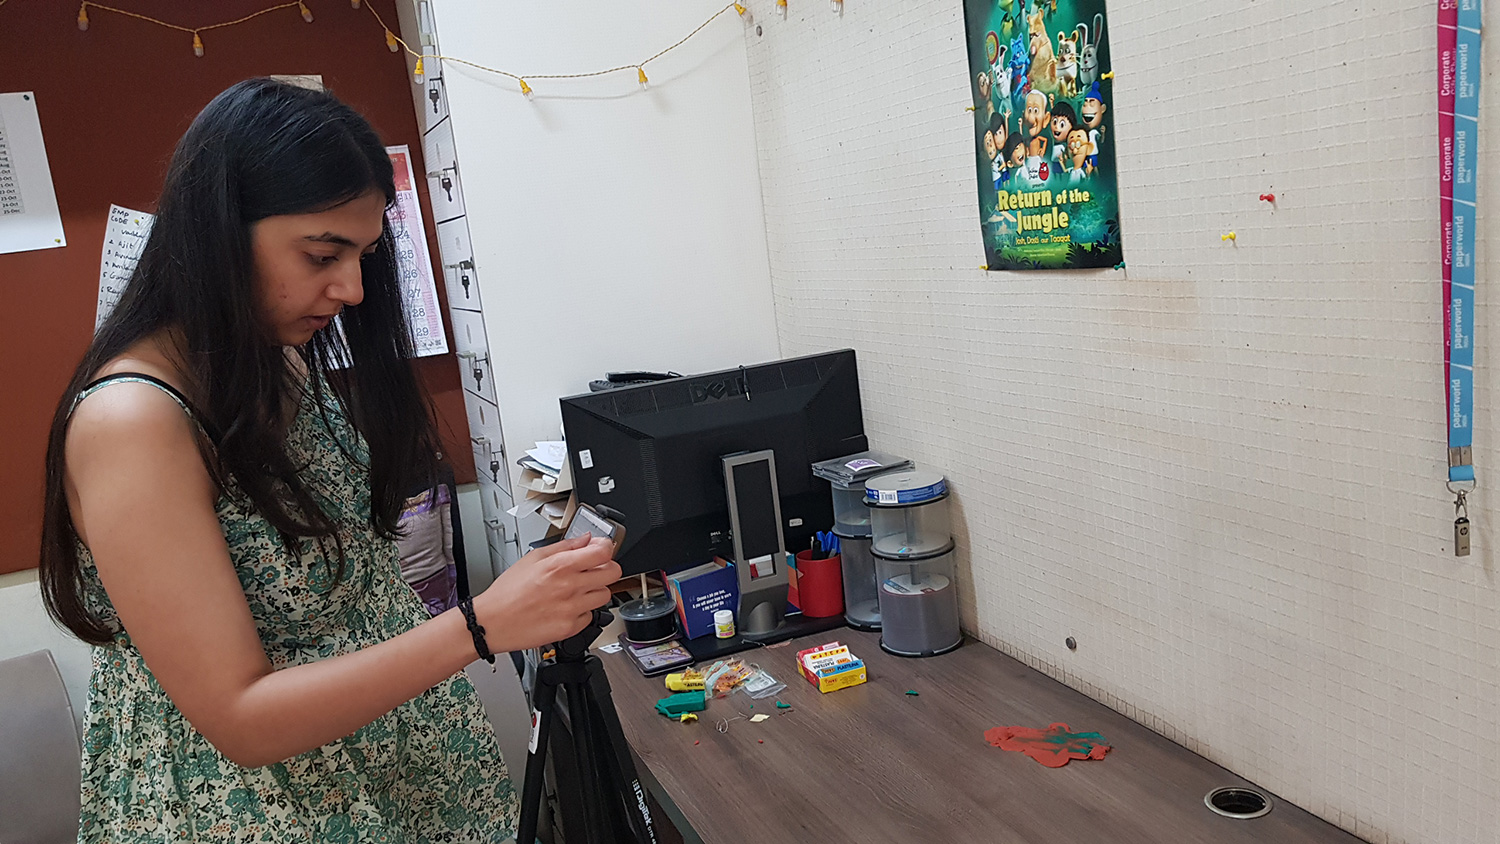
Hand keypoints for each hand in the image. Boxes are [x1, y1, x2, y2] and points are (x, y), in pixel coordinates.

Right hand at [474, 534, 620, 652]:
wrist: (493, 622)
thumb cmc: (507, 592)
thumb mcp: (533, 558)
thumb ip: (564, 546)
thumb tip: (585, 539)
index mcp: (561, 566)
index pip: (604, 552)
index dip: (606, 548)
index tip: (601, 549)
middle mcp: (570, 587)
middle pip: (613, 573)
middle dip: (606, 568)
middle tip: (594, 569)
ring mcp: (572, 609)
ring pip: (605, 595)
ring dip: (595, 590)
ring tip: (576, 590)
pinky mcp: (570, 628)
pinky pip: (590, 616)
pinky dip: (582, 611)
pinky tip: (566, 607)